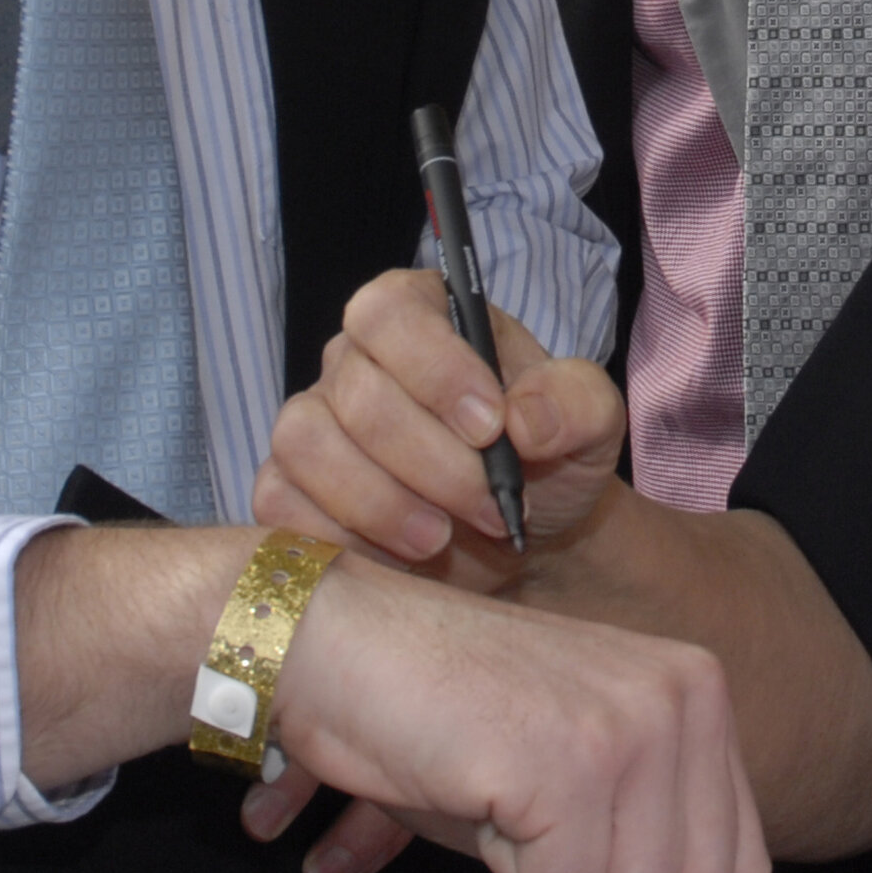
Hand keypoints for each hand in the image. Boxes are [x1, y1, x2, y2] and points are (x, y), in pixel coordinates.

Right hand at [259, 267, 628, 585]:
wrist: (520, 537)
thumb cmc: (547, 462)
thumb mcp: (590, 425)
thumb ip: (575, 402)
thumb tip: (525, 419)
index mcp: (422, 314)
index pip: (390, 311)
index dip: (434, 368)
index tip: (491, 428)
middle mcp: (354, 360)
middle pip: (356, 392)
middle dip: (431, 462)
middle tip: (489, 505)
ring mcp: (313, 423)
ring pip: (308, 445)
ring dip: (380, 503)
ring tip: (441, 539)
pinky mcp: (289, 489)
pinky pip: (281, 507)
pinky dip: (342, 540)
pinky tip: (398, 561)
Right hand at [265, 554, 769, 872]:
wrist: (338, 646)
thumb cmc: (447, 723)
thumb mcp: (558, 821)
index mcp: (701, 693)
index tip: (574, 811)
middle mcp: (686, 696)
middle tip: (534, 802)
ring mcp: (633, 725)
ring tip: (505, 790)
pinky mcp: (572, 763)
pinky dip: (506, 869)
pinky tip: (477, 788)